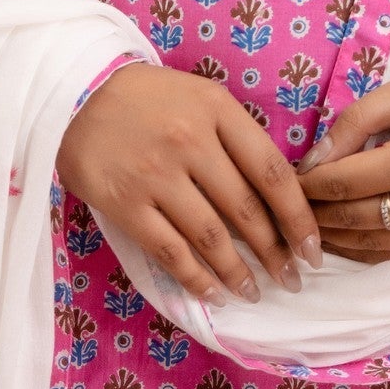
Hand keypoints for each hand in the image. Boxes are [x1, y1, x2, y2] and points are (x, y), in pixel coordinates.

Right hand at [55, 62, 322, 305]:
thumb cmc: (149, 98)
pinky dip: (195, 278)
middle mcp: (191, 142)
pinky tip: (213, 293)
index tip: (313, 247)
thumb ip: (236, 136)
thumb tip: (278, 193)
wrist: (76, 94)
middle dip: (276, 252)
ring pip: (211, 236)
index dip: (298, 216)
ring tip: (255, 292)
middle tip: (292, 279)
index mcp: (217, 110)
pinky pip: (170, 250)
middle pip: (246, 209)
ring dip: (239, 272)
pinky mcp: (126, 203)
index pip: (272, 171)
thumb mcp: (201, 97)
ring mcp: (157, 175)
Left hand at [294, 61, 389, 262]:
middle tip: (288, 205)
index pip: (344, 182)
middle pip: (352, 218)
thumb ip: (361, 118)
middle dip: (314, 212)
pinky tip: (347, 238)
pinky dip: (368, 249)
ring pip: (372, 245)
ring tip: (308, 224)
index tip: (289, 178)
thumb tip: (315, 158)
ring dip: (335, 236)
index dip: (308, 183)